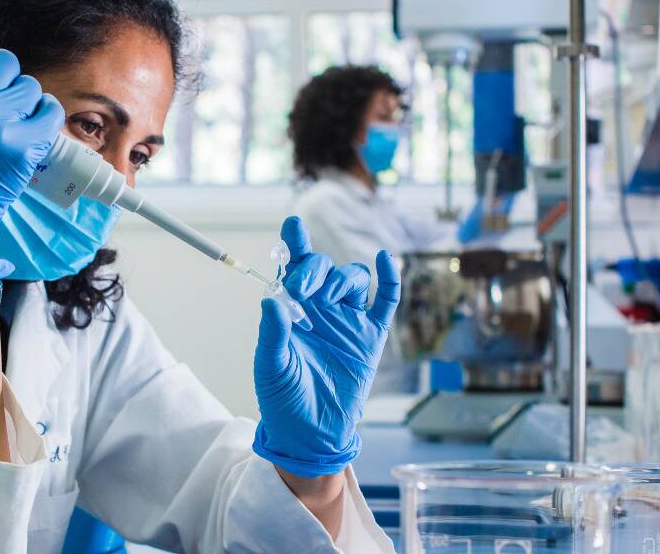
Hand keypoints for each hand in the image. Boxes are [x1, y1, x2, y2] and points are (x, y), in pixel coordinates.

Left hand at [252, 216, 399, 477]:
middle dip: (316, 271)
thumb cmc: (283, 399)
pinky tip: (385, 259)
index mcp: (293, 310)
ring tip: (331, 295)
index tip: (293, 226)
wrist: (311, 433)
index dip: (295, 245)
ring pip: (353, 280)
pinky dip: (389, 278)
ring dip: (343, 279)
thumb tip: (272, 299)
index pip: (294, 269)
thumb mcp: (271, 366)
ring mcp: (347, 322)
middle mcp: (320, 310)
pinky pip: (385, 301)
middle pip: (325, 270)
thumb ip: (273, 333)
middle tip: (304, 289)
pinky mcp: (370, 338)